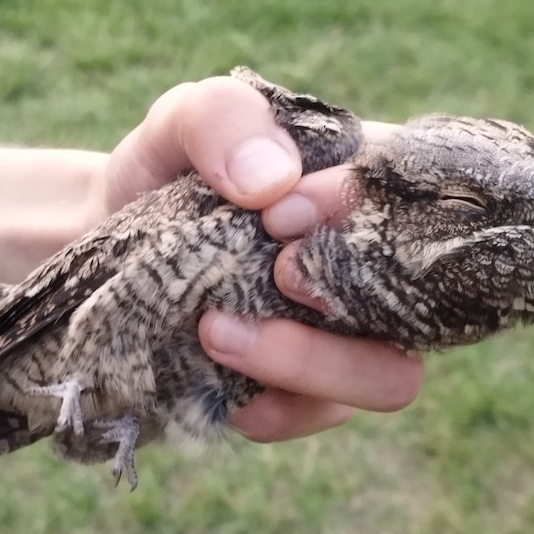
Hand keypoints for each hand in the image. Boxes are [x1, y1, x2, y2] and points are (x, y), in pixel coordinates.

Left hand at [102, 81, 423, 440]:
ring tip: (215, 330)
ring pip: (389, 377)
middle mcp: (376, 267)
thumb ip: (225, 118)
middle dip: (352, 295)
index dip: (368, 214)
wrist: (104, 237)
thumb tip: (276, 183)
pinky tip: (219, 380)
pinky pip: (319, 415)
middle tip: (275, 271)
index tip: (280, 210)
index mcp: (370, 189)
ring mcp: (349, 337)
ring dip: (310, 361)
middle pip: (429, 305)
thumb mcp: (182, 120)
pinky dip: (274, 407)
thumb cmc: (167, 169)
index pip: (424, 204)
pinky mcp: (305, 392)